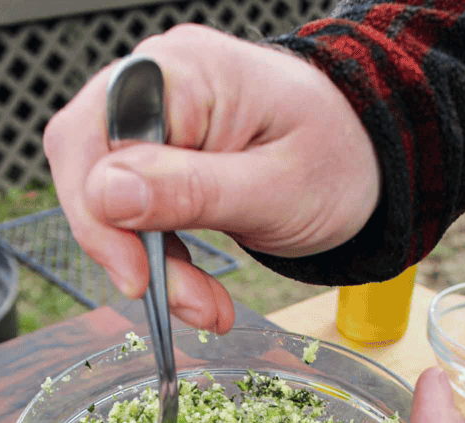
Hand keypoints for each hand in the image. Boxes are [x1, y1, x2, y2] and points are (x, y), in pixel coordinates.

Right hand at [44, 23, 381, 332]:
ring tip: (206, 307)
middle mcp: (157, 84)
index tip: (137, 276)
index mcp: (184, 72)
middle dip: (128, 249)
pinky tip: (200, 293)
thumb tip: (104, 197)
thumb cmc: (341, 160)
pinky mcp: (166, 156)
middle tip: (183, 304)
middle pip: (91, 167)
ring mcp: (158, 119)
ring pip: (110, 198)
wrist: (372, 162)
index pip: (97, 138)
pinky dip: (164, 259)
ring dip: (150, 264)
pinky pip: (137, 211)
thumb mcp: (276, 189)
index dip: (102, 213)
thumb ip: (192, 192)